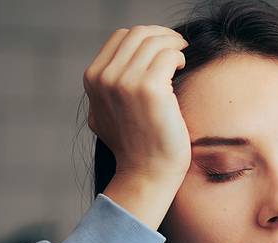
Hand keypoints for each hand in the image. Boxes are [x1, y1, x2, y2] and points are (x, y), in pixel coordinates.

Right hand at [84, 25, 191, 184]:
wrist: (146, 173)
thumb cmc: (133, 147)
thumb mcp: (105, 113)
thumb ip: (107, 88)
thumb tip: (118, 67)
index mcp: (93, 78)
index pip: (121, 37)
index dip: (146, 36)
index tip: (163, 46)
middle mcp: (106, 77)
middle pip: (139, 34)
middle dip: (163, 35)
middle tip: (180, 46)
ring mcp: (126, 81)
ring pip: (155, 41)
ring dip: (174, 44)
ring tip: (183, 58)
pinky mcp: (150, 88)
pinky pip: (169, 55)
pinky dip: (180, 56)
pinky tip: (184, 68)